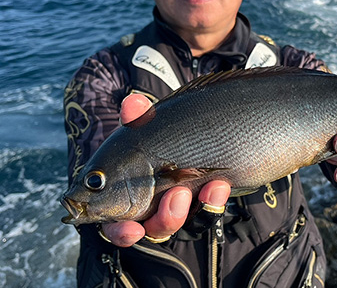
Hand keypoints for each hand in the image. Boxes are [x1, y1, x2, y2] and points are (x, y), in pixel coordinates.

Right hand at [101, 94, 230, 246]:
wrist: (204, 127)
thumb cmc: (161, 130)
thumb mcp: (148, 122)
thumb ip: (137, 116)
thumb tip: (132, 104)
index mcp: (125, 195)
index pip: (117, 225)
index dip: (122, 231)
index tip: (132, 229)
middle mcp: (150, 208)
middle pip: (151, 229)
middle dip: (163, 220)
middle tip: (177, 196)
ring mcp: (178, 206)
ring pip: (182, 223)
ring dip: (190, 209)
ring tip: (207, 186)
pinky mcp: (203, 202)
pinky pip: (207, 212)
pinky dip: (212, 202)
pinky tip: (219, 186)